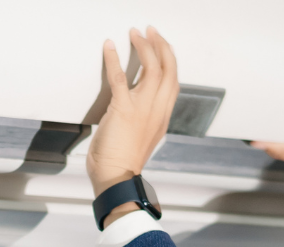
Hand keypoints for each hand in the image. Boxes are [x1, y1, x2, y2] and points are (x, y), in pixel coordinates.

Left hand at [87, 27, 179, 207]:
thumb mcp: (141, 138)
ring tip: (135, 33)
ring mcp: (142, 109)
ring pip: (151, 68)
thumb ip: (143, 119)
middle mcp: (157, 110)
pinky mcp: (123, 109)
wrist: (116, 178)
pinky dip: (113, 58)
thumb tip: (134, 106)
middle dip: (160, 45)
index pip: (173, 81)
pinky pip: (120, 77)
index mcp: (163, 116)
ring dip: (143, 46)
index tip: (162, 45)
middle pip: (168, 68)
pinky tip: (109, 46)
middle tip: (150, 31)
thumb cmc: (123, 163)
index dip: (169, 59)